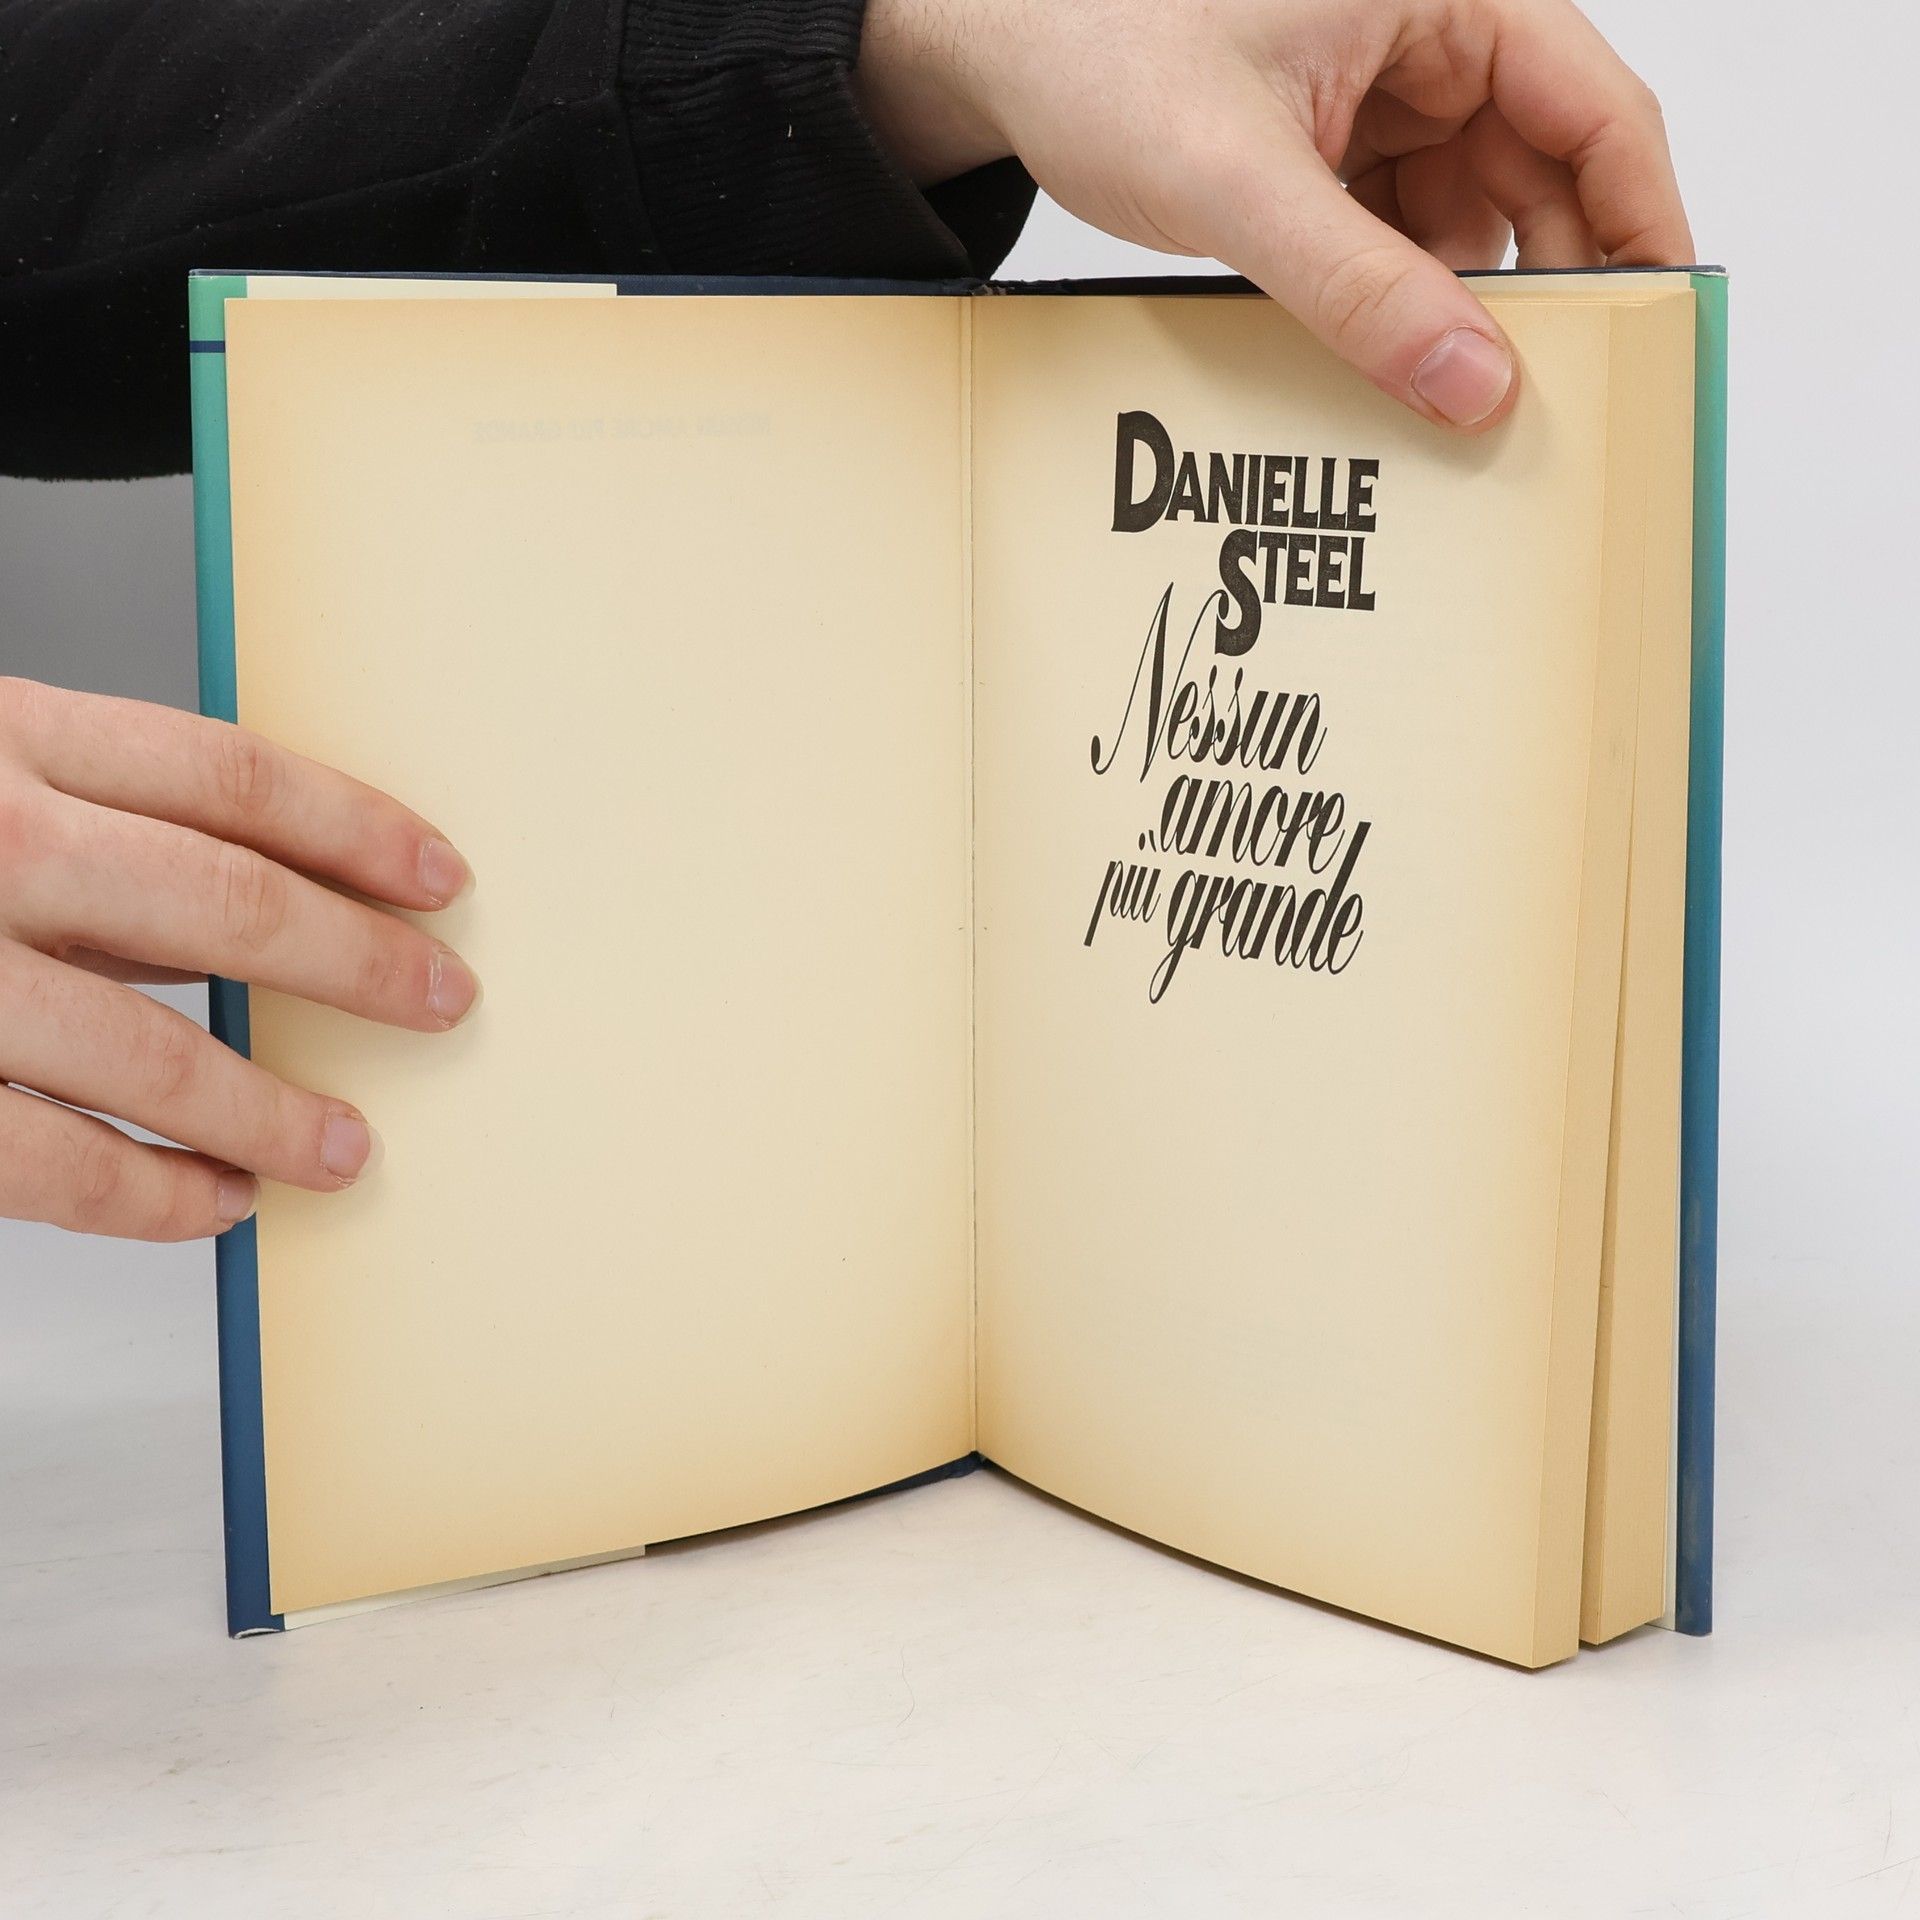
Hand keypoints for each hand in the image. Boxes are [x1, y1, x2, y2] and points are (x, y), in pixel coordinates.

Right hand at [0, 678, 479, 1240]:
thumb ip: (92, 820)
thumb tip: (270, 896)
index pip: (229, 776)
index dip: (357, 828)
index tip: (441, 877)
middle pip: (225, 905)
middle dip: (358, 964)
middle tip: (441, 1002)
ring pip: (150, 1053)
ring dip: (270, 1111)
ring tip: (346, 1146)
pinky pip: (48, 1162)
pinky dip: (153, 1197)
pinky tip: (217, 1204)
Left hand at [855, 0, 1692, 429]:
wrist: (992, 53)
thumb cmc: (1096, 46)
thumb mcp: (1238, 178)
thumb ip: (1358, 287)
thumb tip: (1471, 381)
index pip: (1597, 109)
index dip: (1641, 221)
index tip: (1657, 326)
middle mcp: (1428, 43)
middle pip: (1543, 176)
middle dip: (1543, 286)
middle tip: (1549, 399)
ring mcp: (1380, 103)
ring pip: (1469, 222)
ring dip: (1462, 308)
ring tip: (1456, 399)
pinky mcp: (1331, 156)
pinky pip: (1399, 241)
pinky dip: (1397, 305)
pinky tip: (1386, 365)